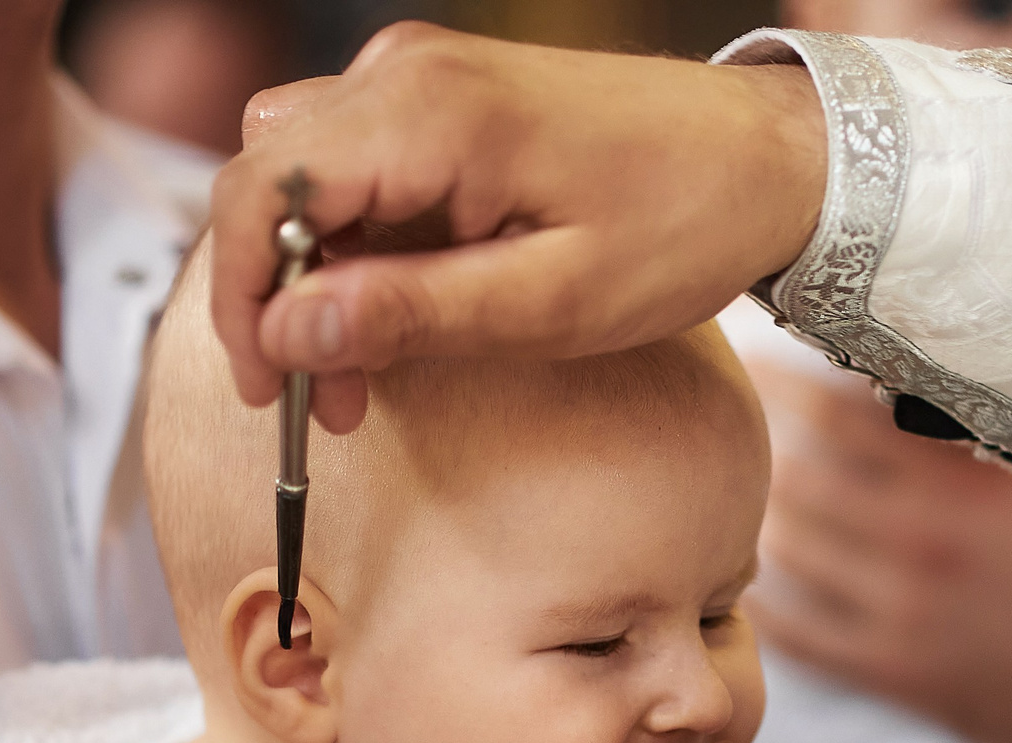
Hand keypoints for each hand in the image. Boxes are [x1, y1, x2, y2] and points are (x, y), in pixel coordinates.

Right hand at [211, 23, 825, 428]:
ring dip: (311, 273)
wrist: (771, 157)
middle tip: (325, 400)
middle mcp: (409, 72)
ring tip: (365, 373)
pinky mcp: (446, 93)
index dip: (240, 298)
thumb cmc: (682, 226)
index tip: (269, 388)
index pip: (261, 191)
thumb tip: (287, 330)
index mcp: (430, 115)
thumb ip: (410, 316)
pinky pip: (356, 161)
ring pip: (302, 169)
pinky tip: (400, 312)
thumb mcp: (550, 304)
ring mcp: (425, 74)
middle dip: (274, 296)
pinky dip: (355, 241)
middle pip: (266, 175)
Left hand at [746, 362, 1011, 742]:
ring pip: (788, 549)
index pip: (842, 408)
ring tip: (734, 479)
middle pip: (799, 473)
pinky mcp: (898, 676)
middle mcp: (923, 543)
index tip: (764, 345)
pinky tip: (755, 569)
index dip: (790, 375)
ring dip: (757, 511)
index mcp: (968, 479)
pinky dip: (767, 597)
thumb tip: (955, 348)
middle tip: (733, 405)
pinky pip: (799, 632)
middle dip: (761, 437)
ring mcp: (903, 615)